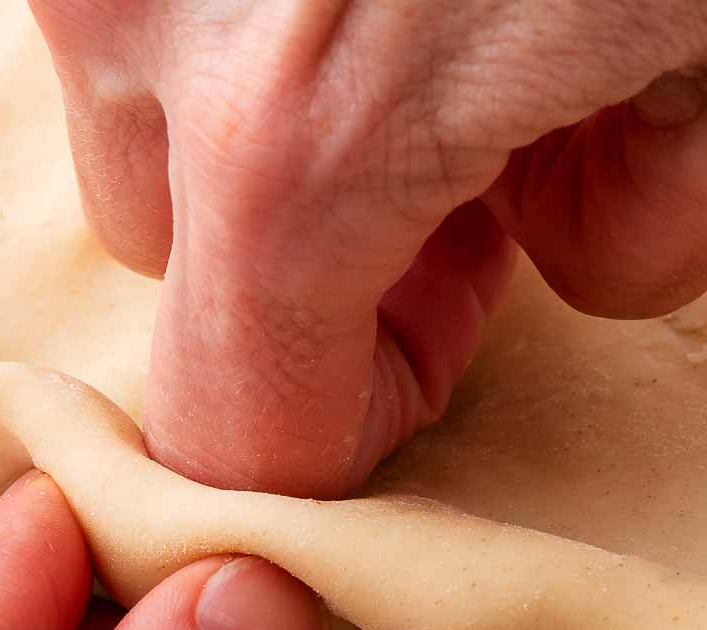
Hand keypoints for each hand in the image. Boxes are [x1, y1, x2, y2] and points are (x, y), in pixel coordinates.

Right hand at [28, 0, 706, 498]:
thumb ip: (642, 217)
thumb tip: (574, 254)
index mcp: (291, 133)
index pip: (234, 426)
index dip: (325, 445)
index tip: (396, 400)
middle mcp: (149, 19)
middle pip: (159, 260)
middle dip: (283, 259)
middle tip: (435, 192)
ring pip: (130, 124)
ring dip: (244, 132)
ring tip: (412, 55)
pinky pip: (141, 19)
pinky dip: (231, 27)